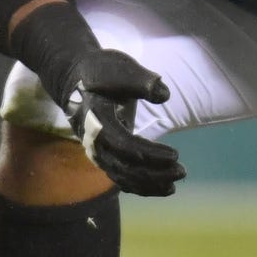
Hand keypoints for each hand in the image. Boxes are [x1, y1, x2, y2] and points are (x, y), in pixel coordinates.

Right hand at [62, 48, 185, 195]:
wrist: (75, 78)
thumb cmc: (100, 71)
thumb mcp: (120, 68)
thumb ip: (141, 81)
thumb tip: (164, 94)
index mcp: (98, 122)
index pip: (125, 146)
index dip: (150, 154)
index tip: (175, 154)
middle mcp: (95, 143)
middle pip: (125, 168)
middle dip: (154, 173)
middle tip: (181, 171)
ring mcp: (99, 152)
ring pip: (123, 177)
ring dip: (149, 183)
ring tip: (175, 184)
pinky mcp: (106, 154)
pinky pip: (122, 176)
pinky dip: (141, 185)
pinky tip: (162, 188)